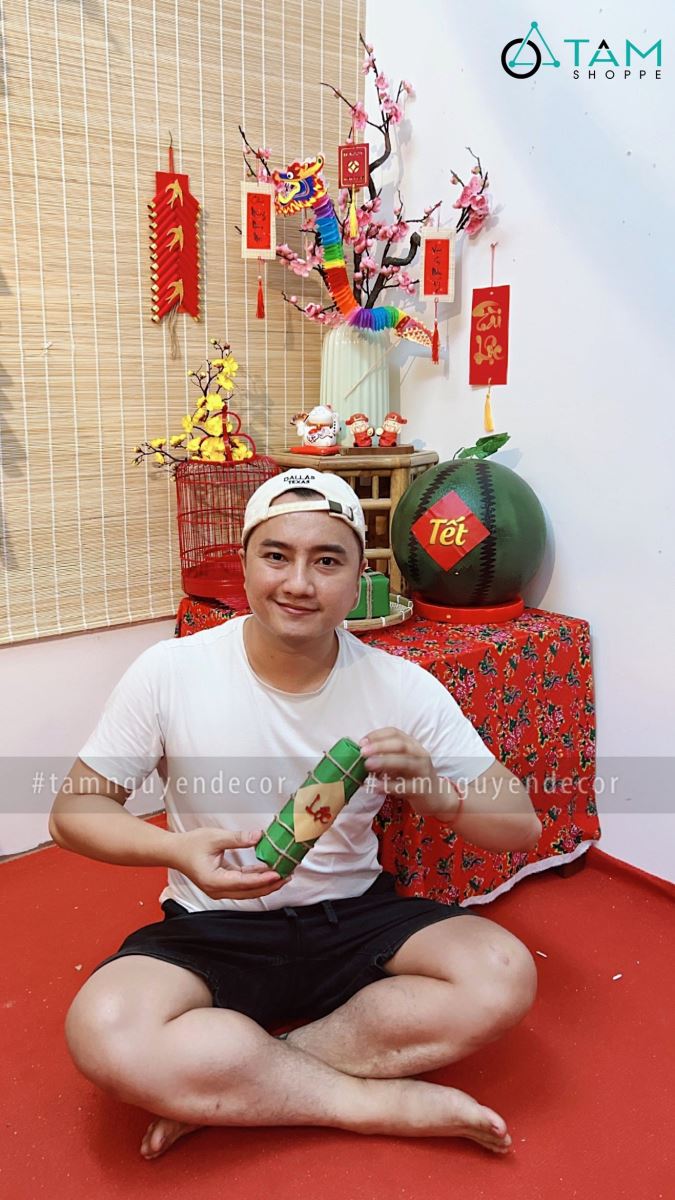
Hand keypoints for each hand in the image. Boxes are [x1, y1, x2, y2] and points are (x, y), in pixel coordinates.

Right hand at [169, 827, 289, 900]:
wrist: (175, 851)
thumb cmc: (190, 846)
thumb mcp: (215, 837)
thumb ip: (238, 838)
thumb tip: (258, 836)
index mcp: (214, 881)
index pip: (244, 882)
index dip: (262, 879)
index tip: (277, 873)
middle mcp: (218, 890)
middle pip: (249, 892)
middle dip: (269, 885)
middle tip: (287, 875)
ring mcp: (220, 889)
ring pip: (247, 891)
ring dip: (265, 884)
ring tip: (282, 875)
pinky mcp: (222, 885)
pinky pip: (242, 885)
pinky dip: (256, 880)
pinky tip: (267, 873)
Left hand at [359, 727, 441, 804]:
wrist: (435, 797)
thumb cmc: (412, 777)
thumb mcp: (401, 763)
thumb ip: (386, 756)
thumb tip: (361, 754)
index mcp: (413, 745)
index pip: (395, 733)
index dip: (377, 735)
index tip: (361, 742)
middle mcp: (420, 755)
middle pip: (401, 745)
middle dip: (380, 746)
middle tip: (363, 752)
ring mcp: (422, 772)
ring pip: (405, 762)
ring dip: (385, 762)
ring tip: (368, 765)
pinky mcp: (422, 789)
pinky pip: (404, 786)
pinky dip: (388, 786)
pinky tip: (375, 787)